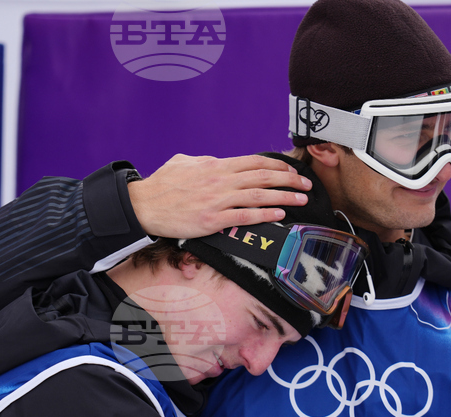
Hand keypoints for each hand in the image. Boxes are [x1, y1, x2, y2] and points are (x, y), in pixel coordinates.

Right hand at [127, 154, 311, 237]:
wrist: (143, 205)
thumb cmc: (162, 184)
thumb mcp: (185, 162)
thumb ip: (206, 161)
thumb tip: (220, 161)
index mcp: (216, 166)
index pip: (255, 162)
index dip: (278, 165)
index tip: (292, 170)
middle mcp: (220, 181)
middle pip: (263, 177)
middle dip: (289, 180)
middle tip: (306, 185)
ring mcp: (217, 201)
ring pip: (259, 196)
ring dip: (284, 197)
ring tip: (301, 200)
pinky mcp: (212, 220)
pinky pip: (244, 216)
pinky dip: (264, 214)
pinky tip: (279, 214)